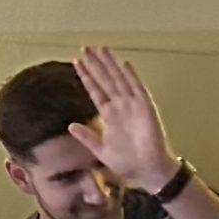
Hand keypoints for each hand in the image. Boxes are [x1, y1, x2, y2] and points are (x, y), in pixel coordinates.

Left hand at [70, 46, 177, 195]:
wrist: (148, 171)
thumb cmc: (128, 163)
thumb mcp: (101, 150)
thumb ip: (87, 137)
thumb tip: (70, 126)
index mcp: (110, 116)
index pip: (96, 91)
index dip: (87, 77)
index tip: (77, 62)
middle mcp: (121, 107)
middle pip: (106, 80)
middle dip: (96, 64)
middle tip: (85, 47)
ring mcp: (133, 106)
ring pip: (119, 80)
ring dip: (110, 65)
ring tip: (100, 49)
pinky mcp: (145, 109)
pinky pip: (138, 89)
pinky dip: (131, 76)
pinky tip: (124, 64)